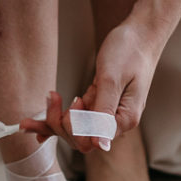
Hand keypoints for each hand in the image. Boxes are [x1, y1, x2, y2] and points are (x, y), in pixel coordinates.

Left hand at [21, 22, 161, 151]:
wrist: (141, 33)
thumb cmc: (130, 51)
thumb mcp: (111, 80)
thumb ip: (104, 114)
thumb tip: (100, 146)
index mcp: (124, 119)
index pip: (90, 140)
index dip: (74, 126)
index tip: (74, 101)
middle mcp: (117, 122)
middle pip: (80, 139)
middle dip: (60, 123)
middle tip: (54, 96)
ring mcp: (108, 114)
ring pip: (75, 130)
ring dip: (55, 120)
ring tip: (48, 97)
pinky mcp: (100, 104)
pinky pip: (77, 118)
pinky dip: (57, 120)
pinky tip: (39, 127)